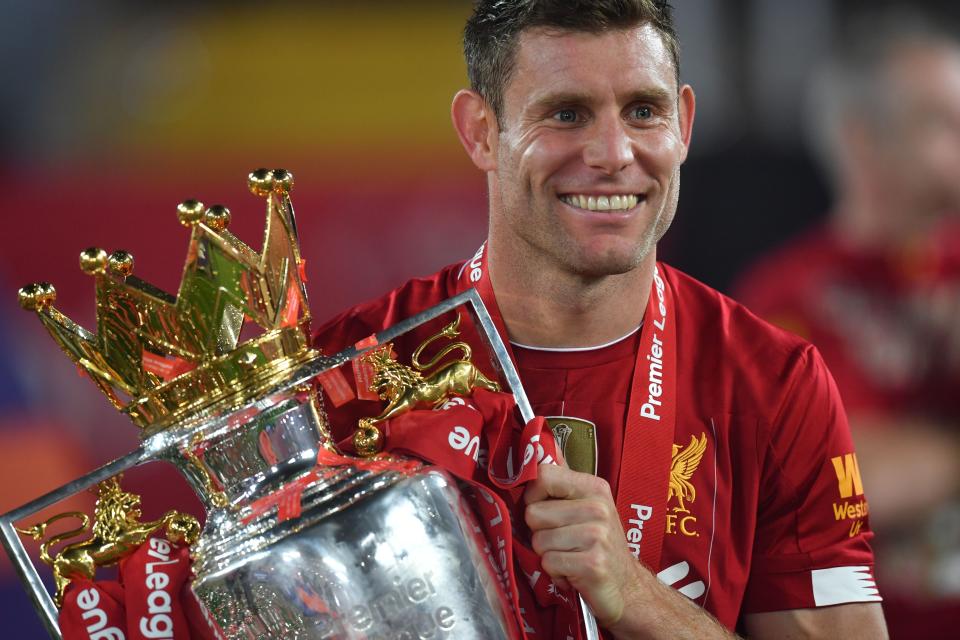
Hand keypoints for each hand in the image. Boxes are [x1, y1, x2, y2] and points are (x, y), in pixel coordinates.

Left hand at [523, 463, 640, 627]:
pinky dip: (556, 573)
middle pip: (533, 513)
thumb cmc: (600, 545)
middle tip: (563, 541)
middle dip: (540, 532)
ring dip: (548, 555)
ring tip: (570, 556)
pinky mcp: (592, 563)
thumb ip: (563, 479)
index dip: (532, 496)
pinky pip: (549, 563)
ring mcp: (597, 535)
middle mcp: (597, 507)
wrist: (628, 587)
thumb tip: (541, 444)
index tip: (543, 509)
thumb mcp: (587, 505)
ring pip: (538, 541)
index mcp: (594, 487)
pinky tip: (573, 572)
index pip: (543, 476)